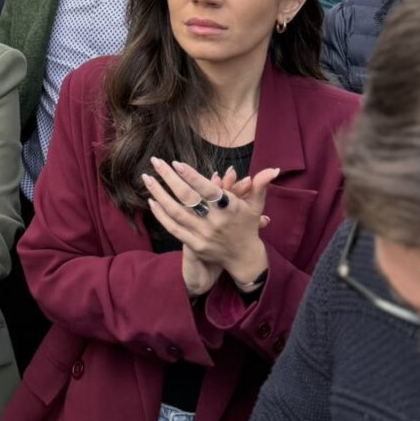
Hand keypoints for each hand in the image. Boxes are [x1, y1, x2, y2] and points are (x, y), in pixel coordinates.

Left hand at [144, 158, 278, 286]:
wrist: (244, 258)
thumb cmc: (248, 225)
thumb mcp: (255, 205)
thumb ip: (260, 185)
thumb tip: (273, 169)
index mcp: (230, 208)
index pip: (208, 190)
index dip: (192, 176)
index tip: (176, 163)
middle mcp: (215, 221)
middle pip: (187, 197)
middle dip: (169, 178)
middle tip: (155, 162)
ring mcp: (203, 235)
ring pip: (176, 212)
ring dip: (159, 194)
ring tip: (147, 178)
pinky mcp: (195, 245)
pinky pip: (173, 228)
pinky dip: (161, 215)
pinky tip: (151, 201)